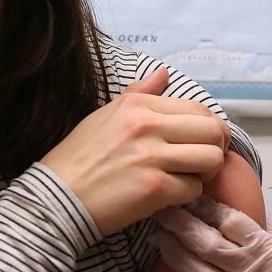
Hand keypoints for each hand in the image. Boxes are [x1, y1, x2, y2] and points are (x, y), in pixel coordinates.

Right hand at [41, 68, 230, 235]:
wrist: (56, 198)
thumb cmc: (80, 158)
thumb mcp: (106, 114)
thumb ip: (140, 93)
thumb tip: (164, 73)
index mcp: (138, 104)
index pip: (199, 109)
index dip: (210, 128)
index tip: (201, 143)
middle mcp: (147, 125)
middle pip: (213, 131)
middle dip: (216, 149)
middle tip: (202, 162)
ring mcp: (152, 157)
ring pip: (211, 159)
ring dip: (205, 172)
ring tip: (187, 177)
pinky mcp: (154, 188)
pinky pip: (194, 188)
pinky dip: (186, 195)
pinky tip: (168, 195)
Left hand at [149, 196, 271, 271]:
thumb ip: (265, 238)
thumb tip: (247, 223)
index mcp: (263, 246)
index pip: (226, 218)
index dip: (203, 206)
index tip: (188, 197)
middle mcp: (247, 268)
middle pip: (204, 240)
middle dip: (178, 224)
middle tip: (160, 214)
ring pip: (197, 270)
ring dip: (174, 254)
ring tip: (159, 242)